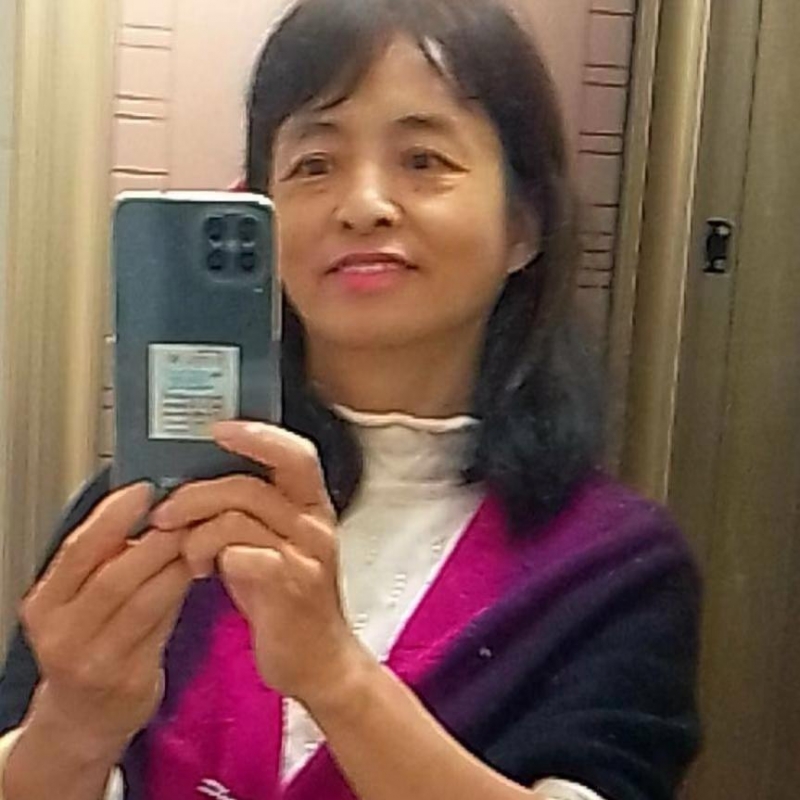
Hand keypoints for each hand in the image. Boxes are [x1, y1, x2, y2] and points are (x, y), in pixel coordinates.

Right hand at [19, 483, 192, 753]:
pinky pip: (163, 627)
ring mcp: (95, 663)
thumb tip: (148, 505)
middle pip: (114, 577)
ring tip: (199, 540)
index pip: (78, 552)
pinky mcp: (130, 681)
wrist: (83, 718)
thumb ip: (105, 559)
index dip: (112, 516)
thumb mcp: (78, 601)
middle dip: (157, 541)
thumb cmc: (89, 644)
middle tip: (188, 514)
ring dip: (177, 565)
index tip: (144, 489)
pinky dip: (181, 594)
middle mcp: (62, 636)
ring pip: (144, 602)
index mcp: (45, 605)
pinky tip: (198, 573)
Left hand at [149, 422, 372, 709]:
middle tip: (166, 512)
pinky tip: (202, 573)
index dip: (258, 435)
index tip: (218, 429)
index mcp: (312, 506)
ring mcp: (306, 556)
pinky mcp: (292, 589)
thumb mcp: (273, 543)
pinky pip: (240, 557)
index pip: (295, 454)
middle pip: (249, 485)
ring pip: (237, 518)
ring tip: (186, 554)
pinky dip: (212, 559)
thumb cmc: (286, 599)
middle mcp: (315, 525)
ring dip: (196, 533)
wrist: (318, 660)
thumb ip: (247, 511)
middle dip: (196, 494)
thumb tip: (197, 482)